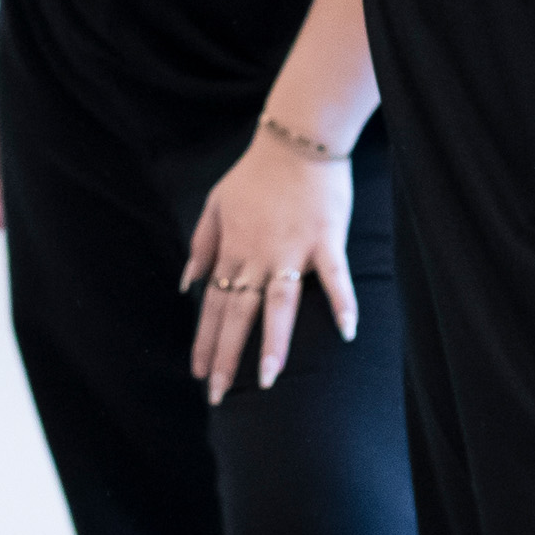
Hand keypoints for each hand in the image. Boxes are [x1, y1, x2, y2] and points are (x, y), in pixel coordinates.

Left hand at [182, 128, 357, 401]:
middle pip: (238, 312)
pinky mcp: (325, 239)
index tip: (200, 374)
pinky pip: (334, 276)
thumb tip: (187, 284)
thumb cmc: (256, 173)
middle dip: (227, 356)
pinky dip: (341, 302)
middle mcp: (258, 255)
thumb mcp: (215, 204)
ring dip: (273, 342)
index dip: (205, 340)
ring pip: (279, 303)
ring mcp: (292, 249)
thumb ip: (201, 245)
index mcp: (233, 249)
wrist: (295, 139)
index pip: (212, 303)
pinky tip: (347, 332)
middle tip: (220, 396)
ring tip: (269, 380)